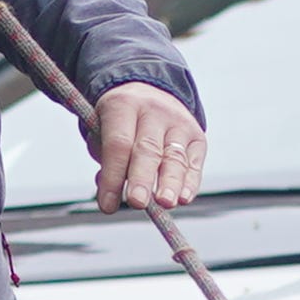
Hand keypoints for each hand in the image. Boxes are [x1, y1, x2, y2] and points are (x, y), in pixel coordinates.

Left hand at [91, 83, 206, 214]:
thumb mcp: (103, 130)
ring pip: (174, 157)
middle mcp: (153, 111)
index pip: (118, 144)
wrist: (149, 94)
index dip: (113, 176)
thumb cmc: (121, 122)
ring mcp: (178, 123)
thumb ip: (105, 161)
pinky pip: (193, 163)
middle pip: (148, 149)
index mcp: (123, 105)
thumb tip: (111, 194)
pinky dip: (190, 183)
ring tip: (165, 203)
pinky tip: (184, 199)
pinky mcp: (196, 137)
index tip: (108, 205)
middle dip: (142, 178)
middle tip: (137, 202)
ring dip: (170, 183)